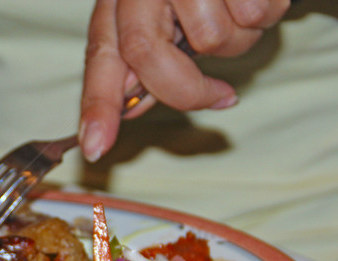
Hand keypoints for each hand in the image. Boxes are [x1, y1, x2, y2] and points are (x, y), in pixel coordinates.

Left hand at [79, 0, 290, 161]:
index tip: (94, 147)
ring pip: (212, 38)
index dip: (97, 105)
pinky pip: (255, 16)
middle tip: (222, 97)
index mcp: (119, 3)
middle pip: (146, 53)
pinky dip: (264, 15)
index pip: (101, 58)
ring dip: (236, 41)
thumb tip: (131, 108)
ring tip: (233, 11)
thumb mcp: (161, 18)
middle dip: (185, 89)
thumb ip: (142, 64)